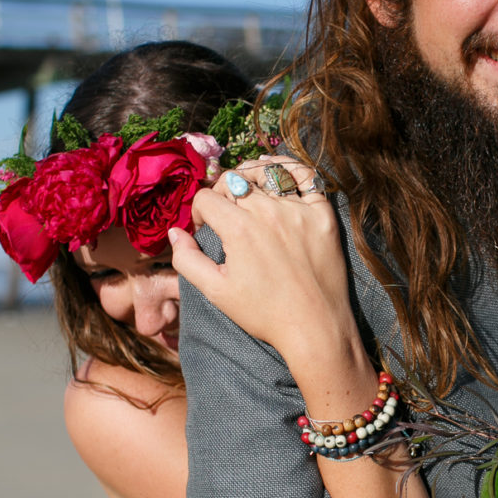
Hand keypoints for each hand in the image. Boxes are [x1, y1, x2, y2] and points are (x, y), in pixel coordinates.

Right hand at [169, 158, 367, 381]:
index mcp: (239, 228)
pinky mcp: (323, 215)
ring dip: (252, 177)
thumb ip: (187, 259)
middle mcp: (269, 212)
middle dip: (223, 194)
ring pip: (267, 174)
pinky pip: (307, 178)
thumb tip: (175, 232)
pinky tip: (280, 173)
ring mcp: (299, 211)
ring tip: (249, 190)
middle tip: (227, 212)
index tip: (206, 229)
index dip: (200, 212)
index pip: (207, 198)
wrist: (314, 328)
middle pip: (235, 181)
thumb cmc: (263, 313)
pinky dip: (290, 170)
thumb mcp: (215, 291)